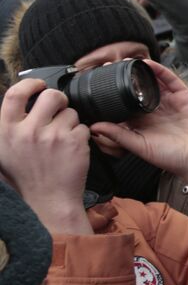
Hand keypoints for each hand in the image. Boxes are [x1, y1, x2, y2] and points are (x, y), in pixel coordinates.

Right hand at [0, 80, 91, 232]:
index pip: (14, 95)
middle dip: (59, 99)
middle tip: (59, 110)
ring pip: (71, 112)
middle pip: (50, 96)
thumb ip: (11, 125)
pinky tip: (71, 150)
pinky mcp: (74, 142)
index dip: (29, 84)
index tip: (38, 85)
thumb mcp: (6, 150)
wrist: (48, 200)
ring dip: (70, 122)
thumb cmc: (27, 175)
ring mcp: (52, 136)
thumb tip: (22, 100)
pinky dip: (81, 136)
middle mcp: (28, 132)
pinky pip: (83, 127)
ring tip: (62, 140)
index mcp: (6, 131)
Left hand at [89, 62, 187, 204]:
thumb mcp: (139, 146)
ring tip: (127, 62)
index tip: (99, 84)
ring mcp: (170, 102)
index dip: (113, 94)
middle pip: (138, 90)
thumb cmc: (171, 157)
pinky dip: (159, 70)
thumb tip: (94, 127)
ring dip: (141, 72)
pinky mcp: (184, 96)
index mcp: (142, 123)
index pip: (124, 104)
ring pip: (153, 82)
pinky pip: (170, 80)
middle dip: (125, 78)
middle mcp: (155, 111)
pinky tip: (148, 64)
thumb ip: (118, 135)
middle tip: (109, 66)